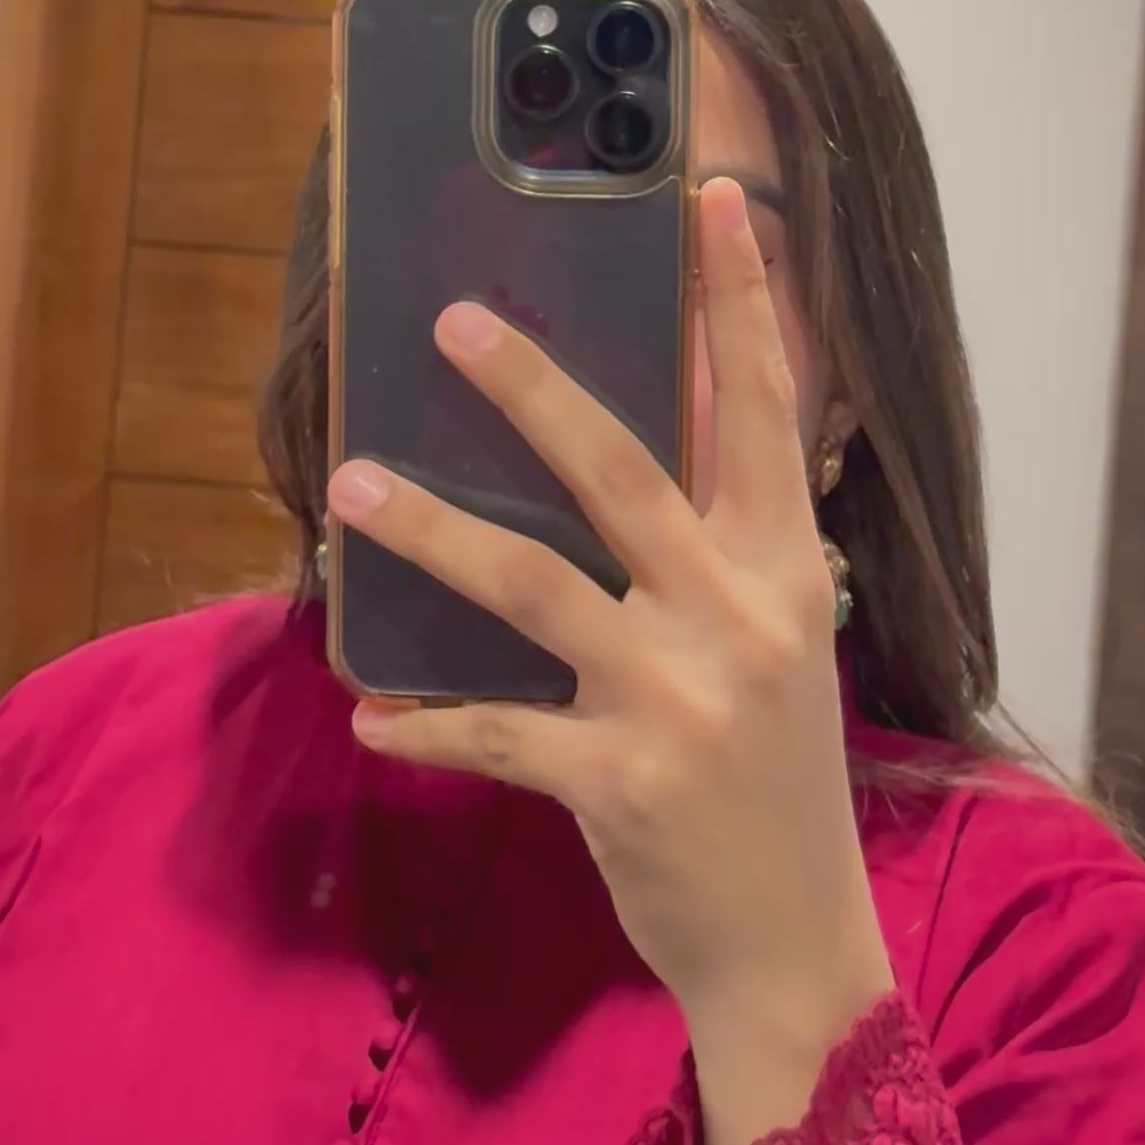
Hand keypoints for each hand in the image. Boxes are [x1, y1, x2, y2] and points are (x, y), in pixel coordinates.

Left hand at [328, 176, 894, 1144]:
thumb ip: (720, 562)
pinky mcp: (613, 780)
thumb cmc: (773, 791)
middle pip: (622, 470)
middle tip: (449, 320)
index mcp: (787, 576)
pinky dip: (422, 721)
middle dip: (532, 387)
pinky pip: (489, 729)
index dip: (740, 300)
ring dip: (428, 531)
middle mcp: (739, 620)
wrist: (792, 948)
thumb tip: (623, 468)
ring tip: (352, 484)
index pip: (765, 413)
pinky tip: (373, 712)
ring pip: (528, 582)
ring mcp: (675, 699)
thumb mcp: (776, 658)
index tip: (707, 195)